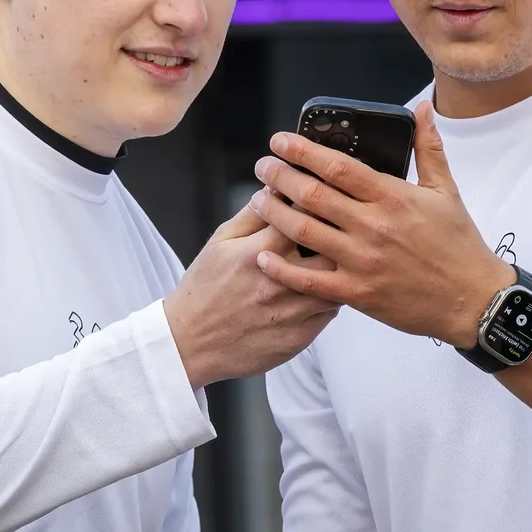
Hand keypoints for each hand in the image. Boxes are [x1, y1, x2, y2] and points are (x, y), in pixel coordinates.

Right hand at [164, 199, 342, 386]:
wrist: (191, 344)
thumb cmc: (205, 288)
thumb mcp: (220, 242)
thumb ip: (252, 214)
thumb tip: (278, 187)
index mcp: (260, 252)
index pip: (306, 214)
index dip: (319, 202)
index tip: (323, 198)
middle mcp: (281, 282)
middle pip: (332, 248)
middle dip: (336, 236)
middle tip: (335, 230)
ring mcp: (293, 313)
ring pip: (339, 282)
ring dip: (338, 269)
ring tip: (330, 261)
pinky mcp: (301, 337)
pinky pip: (331, 312)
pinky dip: (330, 297)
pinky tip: (319, 290)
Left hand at [248, 101, 512, 346]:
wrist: (472, 300)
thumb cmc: (459, 244)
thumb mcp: (447, 191)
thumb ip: (428, 148)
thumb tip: (420, 109)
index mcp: (393, 197)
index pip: (338, 166)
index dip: (303, 150)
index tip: (280, 141)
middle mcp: (373, 226)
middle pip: (313, 195)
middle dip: (280, 177)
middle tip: (262, 167)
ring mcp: (363, 261)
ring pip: (304, 233)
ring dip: (274, 213)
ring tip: (258, 200)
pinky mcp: (357, 293)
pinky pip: (309, 281)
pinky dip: (282, 269)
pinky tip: (263, 256)